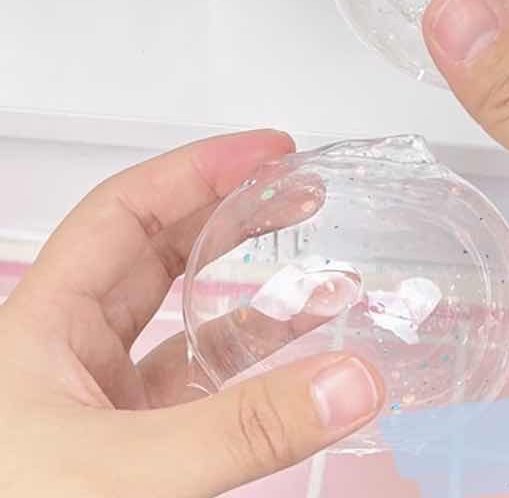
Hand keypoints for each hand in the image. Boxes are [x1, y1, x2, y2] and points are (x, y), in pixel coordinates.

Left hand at [0, 131, 383, 497]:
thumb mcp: (119, 473)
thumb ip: (240, 432)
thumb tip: (354, 382)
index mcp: (44, 327)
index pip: (127, 213)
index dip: (199, 170)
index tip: (269, 151)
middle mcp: (71, 356)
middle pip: (161, 254)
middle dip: (233, 215)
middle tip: (300, 190)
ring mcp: (102, 409)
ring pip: (187, 329)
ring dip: (256, 302)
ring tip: (326, 282)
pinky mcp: (131, 456)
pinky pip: (202, 398)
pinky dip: (253, 380)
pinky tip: (298, 375)